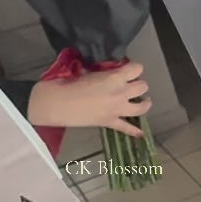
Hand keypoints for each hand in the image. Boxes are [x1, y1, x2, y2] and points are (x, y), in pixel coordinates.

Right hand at [28, 61, 151, 137]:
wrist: (56, 103)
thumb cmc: (68, 82)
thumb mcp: (88, 70)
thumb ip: (103, 71)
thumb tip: (107, 71)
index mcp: (115, 77)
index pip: (137, 68)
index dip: (134, 68)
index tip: (128, 69)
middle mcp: (121, 93)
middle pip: (143, 86)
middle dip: (138, 84)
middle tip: (130, 84)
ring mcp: (117, 109)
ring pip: (142, 108)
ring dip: (144, 103)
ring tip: (143, 101)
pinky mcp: (110, 122)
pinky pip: (126, 128)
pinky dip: (134, 131)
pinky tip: (141, 133)